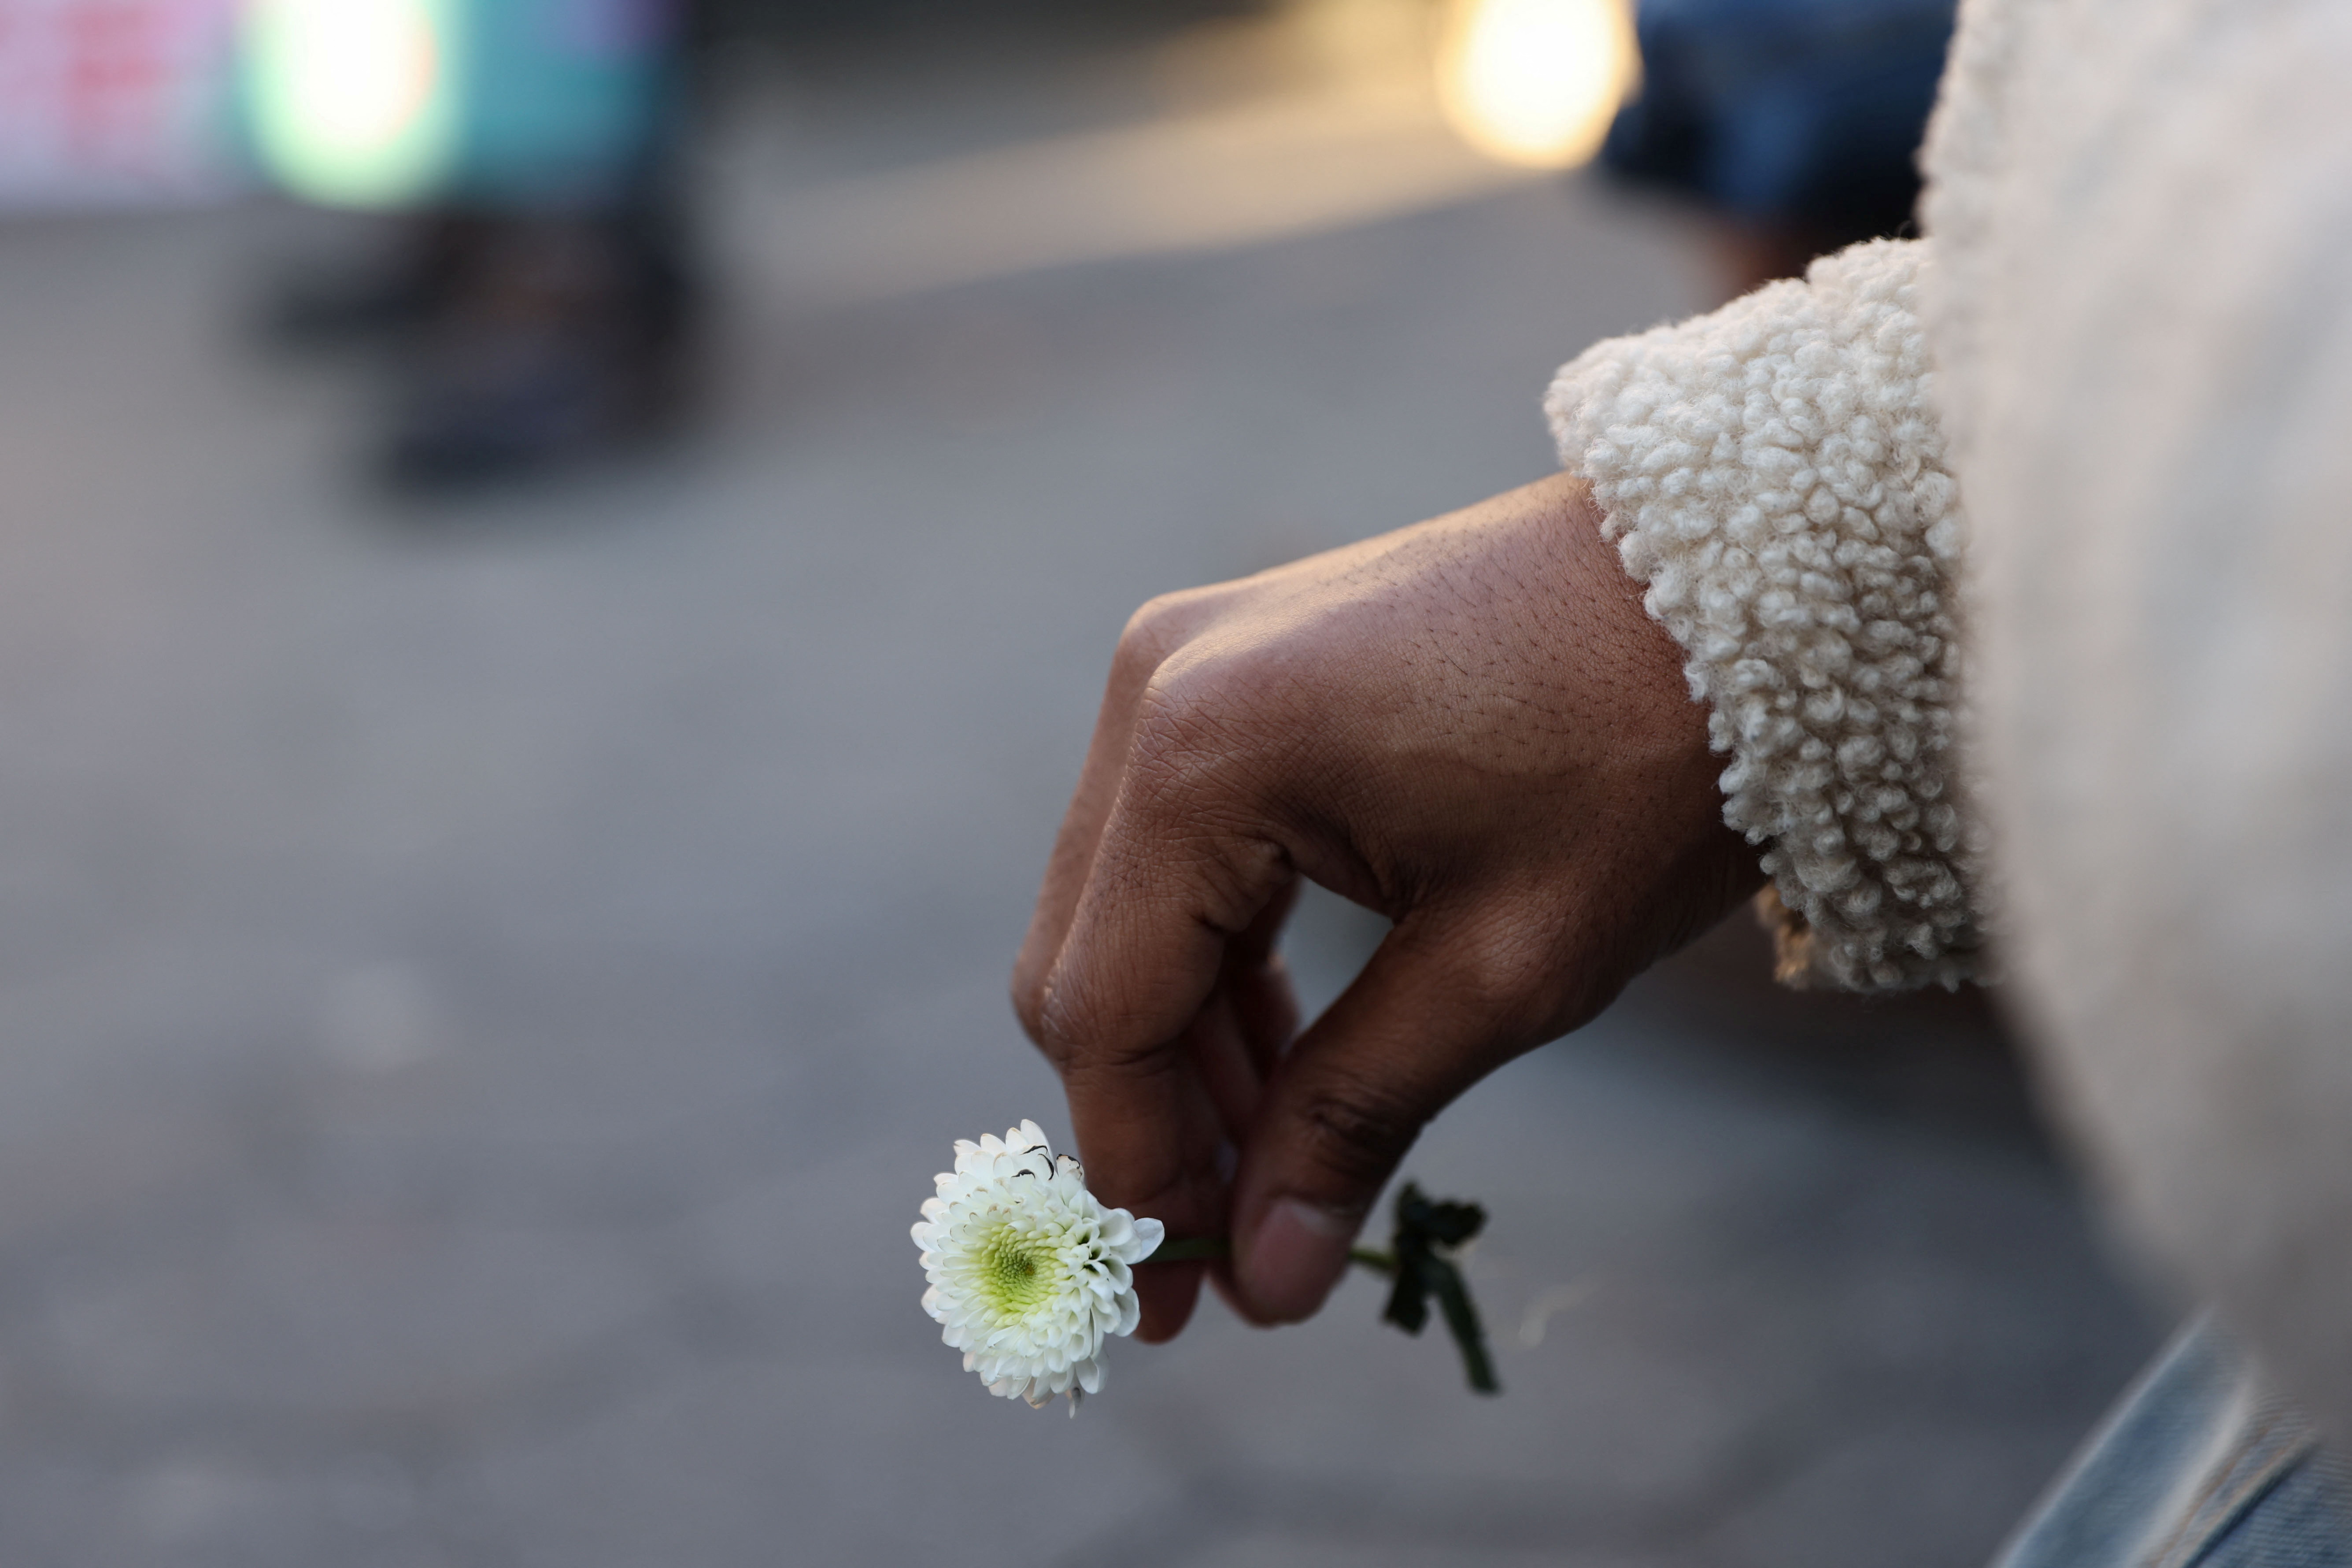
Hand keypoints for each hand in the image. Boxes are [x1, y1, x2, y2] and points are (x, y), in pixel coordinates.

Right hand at [1011, 473, 1759, 1338]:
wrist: (1739, 585)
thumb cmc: (1647, 763)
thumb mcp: (1507, 968)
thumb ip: (1355, 1119)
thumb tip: (1262, 1283)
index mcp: (1206, 752)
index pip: (1105, 1012)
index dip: (1139, 1171)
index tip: (1191, 1296)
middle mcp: (1158, 687)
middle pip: (1086, 962)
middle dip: (1150, 1118)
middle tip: (1230, 1252)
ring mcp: (1186, 663)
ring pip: (1120, 913)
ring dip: (1183, 1049)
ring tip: (1271, 1172)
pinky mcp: (1234, 666)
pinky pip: (1176, 848)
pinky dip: (1215, 960)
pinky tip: (1285, 1056)